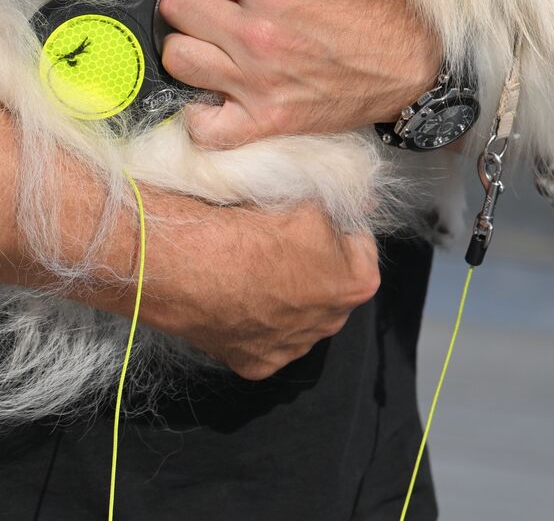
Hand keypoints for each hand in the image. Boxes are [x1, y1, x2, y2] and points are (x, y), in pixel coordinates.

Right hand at [133, 191, 379, 379]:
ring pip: (300, 314)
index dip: (337, 227)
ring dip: (287, 294)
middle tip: (280, 242)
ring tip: (255, 269)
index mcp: (356, 284)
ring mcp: (293, 349)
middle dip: (316, 264)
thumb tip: (363, 203)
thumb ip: (344, 205)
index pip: (360, 246)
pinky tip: (239, 297)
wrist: (181, 262)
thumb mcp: (310, 197)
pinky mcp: (255, 364)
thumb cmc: (248, 226)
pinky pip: (266, 338)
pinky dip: (256, 319)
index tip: (314, 218)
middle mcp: (331, 324)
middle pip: (332, 285)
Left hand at [158, 0, 440, 146]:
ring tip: (217, 47)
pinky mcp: (266, 122)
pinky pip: (201, 124)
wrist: (419, 67)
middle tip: (219, 9)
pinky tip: (220, 95)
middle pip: (176, 8)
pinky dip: (203, 113)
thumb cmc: (384, 13)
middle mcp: (258, 33)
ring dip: (193, 49)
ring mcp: (258, 82)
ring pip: (177, 57)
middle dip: (195, 3)